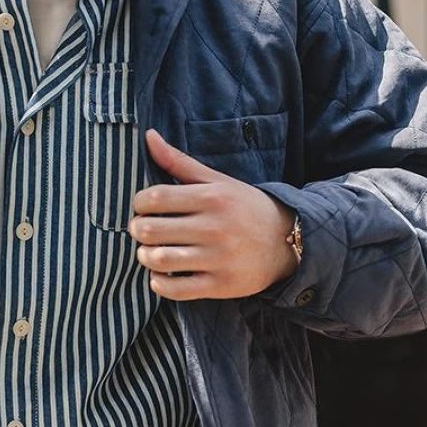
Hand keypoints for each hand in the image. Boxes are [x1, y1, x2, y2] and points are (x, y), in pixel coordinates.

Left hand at [128, 129, 298, 300]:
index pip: (155, 198)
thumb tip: (148, 136)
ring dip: (145, 256)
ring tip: (150, 252)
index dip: (139, 203)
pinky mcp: (220, 285)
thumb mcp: (216, 181)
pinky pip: (175, 289)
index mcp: (212, 198)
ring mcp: (217, 258)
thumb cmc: (243, 208)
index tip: (144, 208)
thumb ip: (179, 162)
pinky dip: (159, 284)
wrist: (288, 242)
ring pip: (159, 260)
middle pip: (150, 230)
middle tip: (143, 230)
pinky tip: (161, 275)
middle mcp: (214, 227)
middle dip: (137, 230)